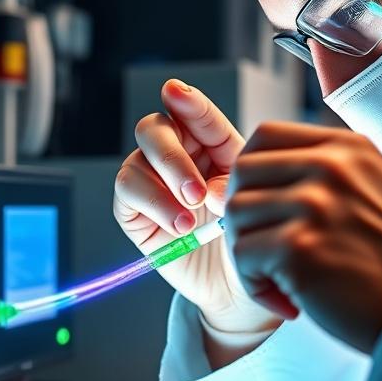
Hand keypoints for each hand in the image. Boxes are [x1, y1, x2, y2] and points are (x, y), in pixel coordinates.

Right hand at [113, 80, 283, 337]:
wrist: (238, 286)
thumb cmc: (250, 239)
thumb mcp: (253, 204)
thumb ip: (234, 185)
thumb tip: (211, 188)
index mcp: (213, 145)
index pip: (196, 114)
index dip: (187, 102)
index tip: (177, 93)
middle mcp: (179, 156)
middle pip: (156, 129)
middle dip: (173, 155)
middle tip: (197, 192)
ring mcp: (154, 180)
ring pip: (139, 158)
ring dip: (164, 185)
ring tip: (190, 220)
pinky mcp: (134, 208)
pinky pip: (129, 190)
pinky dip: (153, 205)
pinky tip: (178, 227)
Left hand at [225, 122, 381, 352]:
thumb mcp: (379, 191)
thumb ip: (328, 176)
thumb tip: (257, 177)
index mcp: (348, 148)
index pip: (266, 137)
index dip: (250, 174)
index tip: (262, 209)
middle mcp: (329, 167)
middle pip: (242, 173)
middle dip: (243, 216)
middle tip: (265, 253)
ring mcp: (313, 204)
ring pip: (235, 215)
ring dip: (247, 254)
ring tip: (280, 281)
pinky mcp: (299, 248)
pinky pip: (242, 258)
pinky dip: (256, 286)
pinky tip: (290, 302)